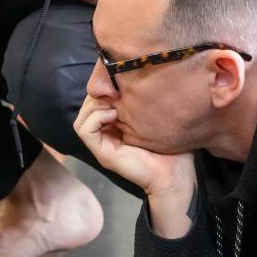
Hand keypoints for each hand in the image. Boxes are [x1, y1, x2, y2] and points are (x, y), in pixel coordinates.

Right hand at [74, 95, 194, 196]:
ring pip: (82, 119)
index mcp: (116, 127)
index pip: (97, 102)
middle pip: (87, 108)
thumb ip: (146, 104)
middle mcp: (107, 136)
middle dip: (98, 95)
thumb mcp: (157, 120)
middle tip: (117, 92)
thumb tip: (142, 80)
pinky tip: (114, 114)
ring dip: (95, 105)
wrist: (175, 176)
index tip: (120, 83)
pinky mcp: (103, 153)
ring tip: (115, 103)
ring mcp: (103, 146)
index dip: (104, 89)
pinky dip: (96, 118)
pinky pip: (85, 130)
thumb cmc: (173, 149)